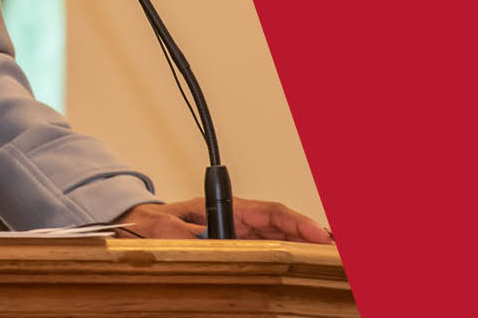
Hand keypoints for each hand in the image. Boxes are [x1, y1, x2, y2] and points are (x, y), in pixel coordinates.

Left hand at [113, 196, 331, 243]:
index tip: (317, 234)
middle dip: (311, 236)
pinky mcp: (238, 252)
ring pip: (282, 241)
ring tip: (331, 259)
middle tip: (337, 250)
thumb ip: (177, 232)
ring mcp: (241, 238)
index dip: (297, 223)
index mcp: (227, 210)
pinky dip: (290, 259)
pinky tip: (304, 268)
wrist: (139, 228)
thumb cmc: (152, 221)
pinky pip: (270, 255)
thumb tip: (194, 237)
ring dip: (304, 249)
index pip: (271, 213)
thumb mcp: (160, 226)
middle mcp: (240, 222)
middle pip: (284, 227)